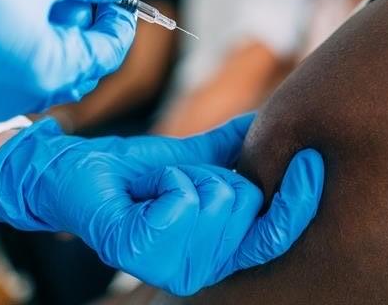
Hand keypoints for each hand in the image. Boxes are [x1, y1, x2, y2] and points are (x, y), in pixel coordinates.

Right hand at [0, 0, 135, 120]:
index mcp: (46, 70)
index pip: (106, 55)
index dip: (119, 25)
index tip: (119, 3)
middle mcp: (16, 98)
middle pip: (77, 72)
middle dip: (88, 35)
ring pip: (41, 78)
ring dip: (55, 45)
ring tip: (42, 2)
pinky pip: (5, 81)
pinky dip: (20, 54)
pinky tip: (8, 16)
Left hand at [0, 114, 323, 295]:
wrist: (76, 171)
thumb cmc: (133, 172)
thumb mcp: (194, 157)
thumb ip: (235, 149)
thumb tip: (273, 120)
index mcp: (220, 250)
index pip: (275, 235)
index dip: (299, 199)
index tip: (311, 160)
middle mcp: (202, 268)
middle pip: (248, 207)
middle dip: (218, 173)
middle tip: (181, 177)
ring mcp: (170, 267)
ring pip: (219, 203)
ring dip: (189, 175)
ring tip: (161, 184)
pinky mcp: (139, 254)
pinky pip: (183, 202)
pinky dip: (168, 179)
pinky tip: (146, 192)